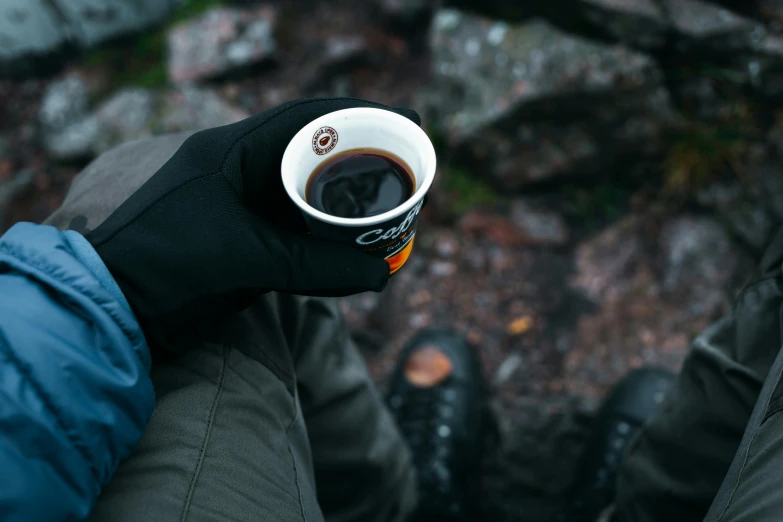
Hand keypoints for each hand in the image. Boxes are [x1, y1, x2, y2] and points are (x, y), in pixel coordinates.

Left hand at [86, 98, 420, 342]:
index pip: (308, 119)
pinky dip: (330, 249)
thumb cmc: (161, 259)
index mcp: (233, 152)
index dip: (360, 116)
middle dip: (365, 165)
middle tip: (410, 173)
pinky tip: (359, 256)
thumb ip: (309, 265)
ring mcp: (247, 213)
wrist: (113, 304)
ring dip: (351, 211)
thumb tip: (381, 274)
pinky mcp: (248, 248)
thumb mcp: (239, 254)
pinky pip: (301, 241)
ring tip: (396, 215)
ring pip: (312, 203)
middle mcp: (244, 176)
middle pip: (318, 159)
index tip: (406, 119)